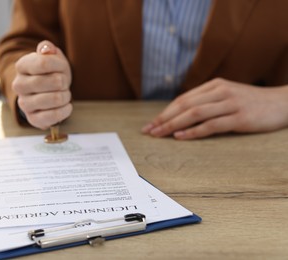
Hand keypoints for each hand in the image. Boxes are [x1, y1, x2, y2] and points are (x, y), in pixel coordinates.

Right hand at [12, 40, 71, 129]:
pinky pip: (54, 116)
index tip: (61, 68)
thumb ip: (48, 48)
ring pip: (56, 99)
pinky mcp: (33, 119)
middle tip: (63, 83)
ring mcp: (24, 103)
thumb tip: (45, 49)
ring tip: (63, 94)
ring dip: (66, 96)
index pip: (44, 63)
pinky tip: (65, 106)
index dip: (60, 65)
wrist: (47, 92)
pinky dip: (65, 110)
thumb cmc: (51, 72)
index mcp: (22, 66)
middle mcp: (19, 85)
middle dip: (64, 81)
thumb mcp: (51, 56)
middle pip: (54, 82)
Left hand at [142, 78, 287, 139]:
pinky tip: (180, 137)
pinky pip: (211, 125)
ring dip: (173, 125)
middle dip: (164, 119)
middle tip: (149, 131)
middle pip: (185, 105)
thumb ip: (208, 102)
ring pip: (194, 114)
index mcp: (215, 85)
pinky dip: (194, 131)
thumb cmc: (252, 102)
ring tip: (159, 134)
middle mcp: (220, 92)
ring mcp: (230, 104)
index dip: (165, 112)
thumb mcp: (228, 96)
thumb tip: (182, 116)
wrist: (283, 103)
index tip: (152, 123)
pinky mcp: (240, 118)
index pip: (183, 99)